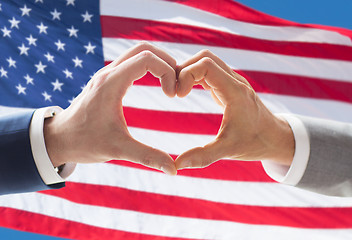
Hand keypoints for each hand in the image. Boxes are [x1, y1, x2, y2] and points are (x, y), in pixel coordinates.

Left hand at [44, 42, 176, 174]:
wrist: (59, 139)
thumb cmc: (84, 142)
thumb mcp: (118, 150)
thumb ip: (147, 157)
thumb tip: (173, 169)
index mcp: (111, 83)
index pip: (147, 59)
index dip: (167, 72)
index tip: (172, 95)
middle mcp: (108, 73)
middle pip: (144, 49)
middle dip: (166, 62)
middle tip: (177, 84)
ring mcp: (107, 74)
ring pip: (138, 52)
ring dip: (158, 63)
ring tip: (170, 84)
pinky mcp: (107, 79)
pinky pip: (131, 61)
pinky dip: (148, 66)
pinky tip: (156, 84)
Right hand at [175, 50, 294, 169]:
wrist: (275, 138)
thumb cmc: (254, 143)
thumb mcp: (228, 151)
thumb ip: (202, 157)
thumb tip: (176, 165)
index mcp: (235, 92)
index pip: (206, 65)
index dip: (186, 75)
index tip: (178, 96)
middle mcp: (235, 81)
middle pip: (205, 57)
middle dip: (184, 69)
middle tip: (174, 92)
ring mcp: (233, 81)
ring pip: (207, 60)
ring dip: (189, 71)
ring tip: (178, 91)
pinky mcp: (230, 85)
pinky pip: (210, 70)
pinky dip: (195, 75)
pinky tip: (187, 91)